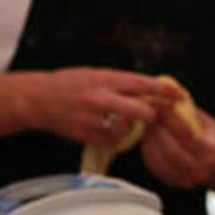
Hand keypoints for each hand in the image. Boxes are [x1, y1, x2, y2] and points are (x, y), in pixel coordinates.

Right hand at [23, 68, 171, 145]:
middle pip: (137, 110)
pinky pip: (110, 141)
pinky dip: (113, 138)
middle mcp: (98, 97)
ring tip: (118, 120)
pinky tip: (106, 129)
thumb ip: (119, 82)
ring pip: (124, 129)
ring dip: (128, 127)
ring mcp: (91, 117)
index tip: (177, 94)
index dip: (162, 90)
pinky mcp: (84, 133)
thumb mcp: (94, 74)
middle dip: (149, 115)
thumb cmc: (67, 83)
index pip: (140, 83)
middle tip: (151, 115)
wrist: (37, 98)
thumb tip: (146, 88)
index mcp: (103, 78)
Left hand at [139, 96, 214, 187]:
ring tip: (149, 126)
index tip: (161, 107)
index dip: (172, 121)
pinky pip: (156, 168)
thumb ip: (185, 109)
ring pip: (161, 162)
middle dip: (157, 133)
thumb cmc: (208, 134)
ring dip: (151, 142)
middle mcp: (202, 169)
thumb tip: (164, 91)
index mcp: (212, 150)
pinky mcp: (174, 182)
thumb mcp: (203, 118)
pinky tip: (149, 139)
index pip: (188, 137)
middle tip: (150, 117)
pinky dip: (149, 152)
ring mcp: (188, 179)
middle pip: (172, 153)